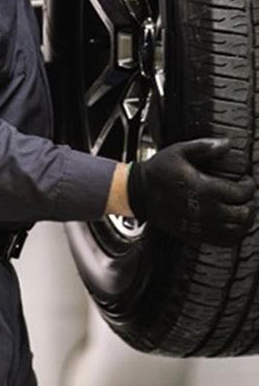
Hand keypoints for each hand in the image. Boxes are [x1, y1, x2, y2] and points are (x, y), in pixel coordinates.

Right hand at [127, 138, 256, 245]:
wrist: (139, 193)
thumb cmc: (158, 171)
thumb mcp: (178, 151)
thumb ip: (204, 147)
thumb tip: (227, 144)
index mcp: (203, 188)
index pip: (239, 193)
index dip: (250, 187)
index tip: (248, 181)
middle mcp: (205, 210)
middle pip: (242, 215)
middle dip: (250, 204)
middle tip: (247, 196)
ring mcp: (200, 225)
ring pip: (236, 231)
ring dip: (245, 221)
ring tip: (243, 210)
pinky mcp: (195, 235)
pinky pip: (224, 241)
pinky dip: (235, 234)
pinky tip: (233, 224)